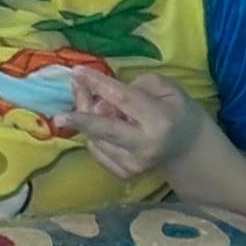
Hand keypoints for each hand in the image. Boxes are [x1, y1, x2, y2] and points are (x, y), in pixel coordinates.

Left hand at [63, 64, 202, 178]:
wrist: (187, 149)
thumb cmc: (176, 111)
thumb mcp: (168, 88)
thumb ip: (136, 86)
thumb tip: (102, 97)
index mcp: (160, 122)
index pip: (124, 100)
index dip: (99, 85)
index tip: (77, 71)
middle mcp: (144, 147)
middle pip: (106, 130)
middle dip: (80, 121)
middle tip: (58, 116)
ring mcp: (133, 164)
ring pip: (97, 138)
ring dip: (87, 119)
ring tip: (92, 101)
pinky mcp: (123, 174)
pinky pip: (97, 150)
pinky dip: (93, 135)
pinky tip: (103, 123)